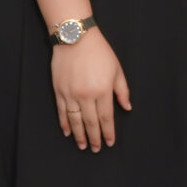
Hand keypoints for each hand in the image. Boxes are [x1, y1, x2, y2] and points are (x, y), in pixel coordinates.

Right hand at [50, 26, 129, 149]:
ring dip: (79, 135)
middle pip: (91, 123)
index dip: (108, 132)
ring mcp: (71, 93)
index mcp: (103, 90)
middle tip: (97, 149)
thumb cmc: (99, 52)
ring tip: (83, 145)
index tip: (110, 142)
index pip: (106, 118)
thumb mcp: (117, 69)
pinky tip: (67, 132)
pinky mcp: (59, 90)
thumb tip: (127, 108)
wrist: (75, 37)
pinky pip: (61, 111)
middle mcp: (86, 95)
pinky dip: (64, 123)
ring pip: (75, 120)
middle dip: (94, 138)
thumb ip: (122, 91)